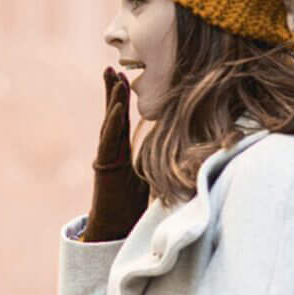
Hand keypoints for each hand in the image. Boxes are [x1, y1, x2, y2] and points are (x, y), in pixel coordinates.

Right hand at [83, 68, 149, 243]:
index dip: (121, 96)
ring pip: (109, 122)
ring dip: (112, 99)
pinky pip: (109, 141)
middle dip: (111, 90)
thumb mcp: (151, 177)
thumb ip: (159, 162)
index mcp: (123, 149)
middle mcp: (113, 149)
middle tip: (111, 66)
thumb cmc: (132, 206)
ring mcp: (107, 156)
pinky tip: (117, 107)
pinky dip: (112, 122)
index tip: (124, 75)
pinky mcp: (104, 167)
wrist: (113, 228)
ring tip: (113, 77)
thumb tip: (189, 152)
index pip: (123, 117)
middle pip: (112, 113)